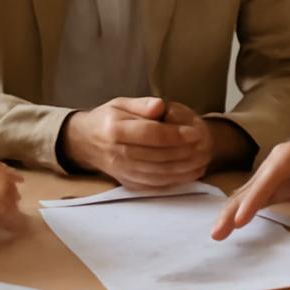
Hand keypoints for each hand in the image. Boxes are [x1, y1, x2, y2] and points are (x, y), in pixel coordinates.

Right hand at [61, 97, 215, 189]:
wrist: (85, 143)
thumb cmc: (107, 119)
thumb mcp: (121, 103)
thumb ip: (142, 104)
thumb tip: (160, 106)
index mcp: (115, 130)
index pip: (151, 134)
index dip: (175, 135)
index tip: (195, 132)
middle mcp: (117, 154)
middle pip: (157, 156)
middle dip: (184, 152)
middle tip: (204, 145)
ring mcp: (122, 172)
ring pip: (159, 174)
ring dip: (183, 169)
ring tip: (202, 159)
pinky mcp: (128, 184)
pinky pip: (155, 185)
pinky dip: (174, 181)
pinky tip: (188, 172)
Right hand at [211, 116, 289, 240]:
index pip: (269, 177)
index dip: (253, 199)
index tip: (241, 219)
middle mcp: (274, 159)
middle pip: (250, 185)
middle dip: (232, 209)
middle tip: (217, 232)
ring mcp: (269, 169)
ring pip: (245, 190)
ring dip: (230, 211)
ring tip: (217, 233)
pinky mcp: (269, 179)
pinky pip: (251, 193)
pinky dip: (238, 207)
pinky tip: (227, 222)